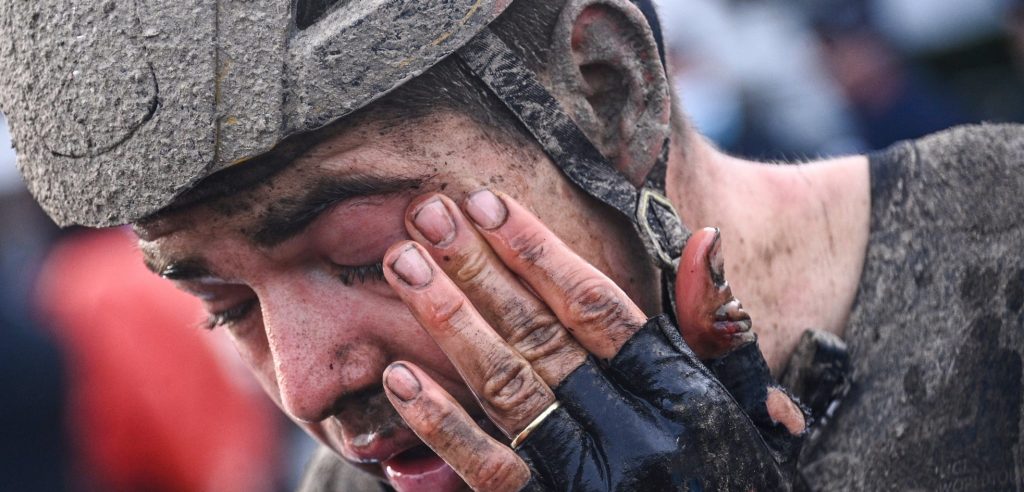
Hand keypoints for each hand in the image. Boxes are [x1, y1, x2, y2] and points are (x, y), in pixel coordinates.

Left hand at [380, 189, 805, 490]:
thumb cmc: (734, 482)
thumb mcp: (746, 409)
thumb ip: (720, 328)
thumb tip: (704, 238)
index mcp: (681, 398)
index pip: (597, 309)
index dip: (538, 251)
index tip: (488, 204)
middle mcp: (634, 439)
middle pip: (542, 338)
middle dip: (479, 270)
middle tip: (427, 216)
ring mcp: (587, 485)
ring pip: (506, 391)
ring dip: (450, 322)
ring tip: (403, 267)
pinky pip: (485, 470)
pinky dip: (439, 423)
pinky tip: (398, 375)